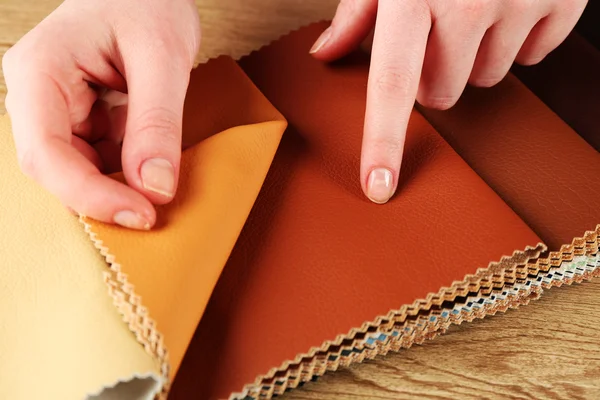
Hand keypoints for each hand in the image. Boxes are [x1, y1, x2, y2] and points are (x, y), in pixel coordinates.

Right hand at [2, 0, 200, 228]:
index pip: (45, 154)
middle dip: (105, 197)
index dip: (90, 195)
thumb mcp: (163, 56)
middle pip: (57, 169)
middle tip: (155, 214)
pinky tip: (153, 169)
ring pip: (78, 169)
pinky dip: (128, 172)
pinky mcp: (82, 118)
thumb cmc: (149, 3)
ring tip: (158, 190)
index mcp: (39, 72)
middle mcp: (38, 95)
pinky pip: (100, 158)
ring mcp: (58, 108)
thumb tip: (154, 188)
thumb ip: (157, 121)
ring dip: (118, 187)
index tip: (142, 214)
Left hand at [310, 0, 586, 203]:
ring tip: (475, 10)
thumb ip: (359, 10)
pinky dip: (519, 40)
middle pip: (441, 94)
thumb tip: (326, 53)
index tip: (380, 186)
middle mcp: (469, 4)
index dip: (384, 141)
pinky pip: (533, 57)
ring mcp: (521, 3)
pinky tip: (512, 5)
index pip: (392, 85)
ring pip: (487, 80)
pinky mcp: (562, 1)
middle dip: (434, 74)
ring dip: (475, 57)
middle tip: (437, 33)